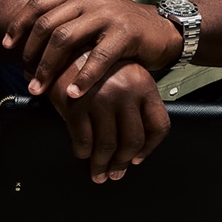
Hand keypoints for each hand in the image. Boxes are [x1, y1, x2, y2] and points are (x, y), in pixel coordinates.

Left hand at [1, 0, 182, 98]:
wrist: (163, 28)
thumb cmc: (121, 28)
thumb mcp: (91, 14)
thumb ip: (65, 20)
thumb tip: (29, 39)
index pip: (38, 4)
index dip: (19, 26)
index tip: (7, 47)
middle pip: (47, 25)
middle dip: (31, 54)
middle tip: (26, 77)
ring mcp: (107, 13)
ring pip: (65, 39)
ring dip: (49, 68)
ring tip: (40, 90)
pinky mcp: (125, 32)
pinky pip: (98, 57)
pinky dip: (82, 78)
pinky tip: (73, 94)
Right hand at [47, 61, 171, 182]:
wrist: (62, 47)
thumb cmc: (94, 63)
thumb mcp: (125, 74)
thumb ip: (136, 101)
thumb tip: (140, 141)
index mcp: (143, 85)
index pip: (159, 125)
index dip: (150, 148)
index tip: (139, 158)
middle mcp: (125, 92)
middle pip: (132, 140)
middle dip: (123, 163)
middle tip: (116, 173)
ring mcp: (101, 100)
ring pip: (107, 146)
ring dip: (102, 165)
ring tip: (98, 173)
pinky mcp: (76, 106)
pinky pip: (83, 140)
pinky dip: (82, 152)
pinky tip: (82, 153)